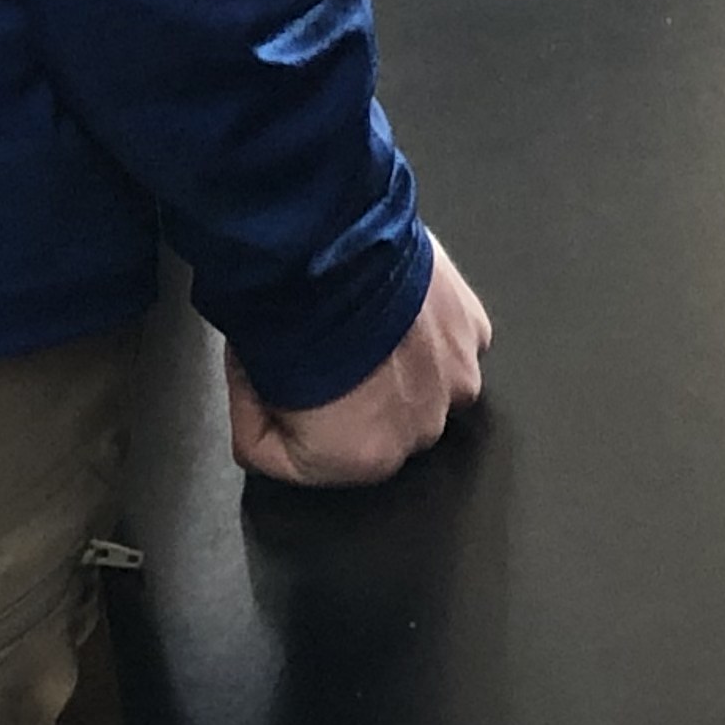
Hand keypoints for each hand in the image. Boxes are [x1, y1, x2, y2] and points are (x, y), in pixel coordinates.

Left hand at [226, 236, 490, 486]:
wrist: (338, 264)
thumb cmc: (298, 328)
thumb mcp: (250, 397)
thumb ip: (261, 430)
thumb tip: (265, 422)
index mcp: (369, 461)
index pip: (314, 454)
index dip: (283, 416)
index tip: (266, 384)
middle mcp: (423, 431)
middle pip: (375, 420)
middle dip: (349, 396)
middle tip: (317, 354)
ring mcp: (457, 379)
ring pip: (419, 382)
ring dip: (397, 364)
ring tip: (359, 325)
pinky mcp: (474, 333)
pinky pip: (447, 342)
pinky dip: (426, 328)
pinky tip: (394, 306)